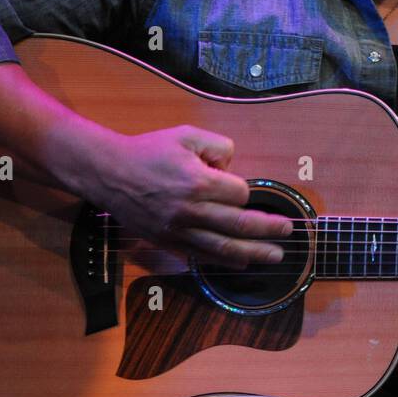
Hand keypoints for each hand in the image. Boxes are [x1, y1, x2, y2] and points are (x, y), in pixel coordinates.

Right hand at [87, 125, 290, 268]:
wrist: (109, 173)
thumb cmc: (150, 151)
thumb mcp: (187, 134)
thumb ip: (218, 146)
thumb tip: (233, 168)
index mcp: (197, 182)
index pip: (239, 193)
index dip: (244, 190)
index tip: (236, 185)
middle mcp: (189, 210)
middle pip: (239, 225)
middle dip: (268, 230)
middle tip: (289, 231)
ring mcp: (177, 230)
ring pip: (223, 247)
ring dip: (253, 253)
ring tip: (275, 256)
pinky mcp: (167, 242)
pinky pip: (200, 256)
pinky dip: (224, 261)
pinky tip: (242, 261)